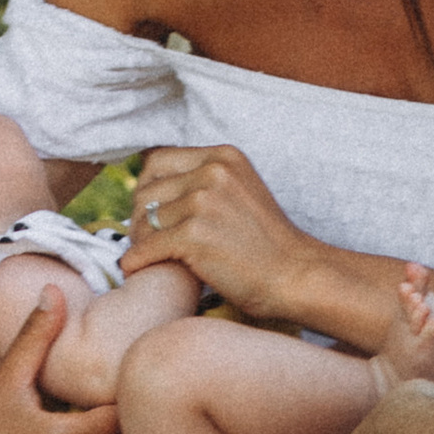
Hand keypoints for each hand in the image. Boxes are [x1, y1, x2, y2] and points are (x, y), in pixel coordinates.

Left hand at [121, 145, 335, 325]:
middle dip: (140, 217)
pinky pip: (146, 248)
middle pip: (146, 190)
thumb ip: (202, 182)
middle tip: (148, 240)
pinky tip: (136, 270)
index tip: (151, 212)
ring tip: (152, 257)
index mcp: (222, 157)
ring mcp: (203, 202)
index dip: (147, 188)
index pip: (157, 161)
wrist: (297, 276)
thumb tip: (145, 189)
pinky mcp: (194, 235)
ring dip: (141, 242)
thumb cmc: (266, 245)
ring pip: (143, 221)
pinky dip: (136, 262)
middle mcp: (212, 172)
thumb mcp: (239, 192)